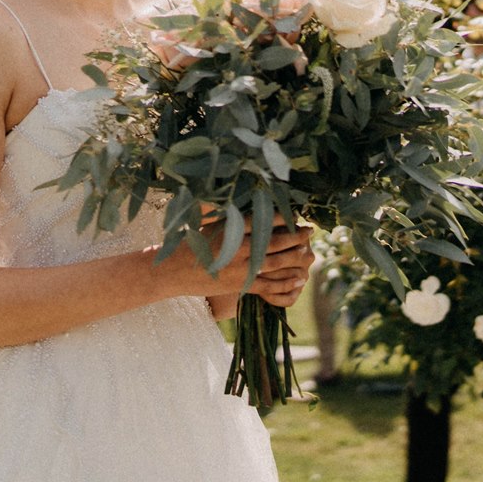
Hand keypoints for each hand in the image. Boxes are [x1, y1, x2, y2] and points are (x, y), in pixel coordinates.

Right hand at [161, 222, 312, 307]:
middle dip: (296, 236)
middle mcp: (237, 249)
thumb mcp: (204, 222)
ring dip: (296, 257)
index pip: (260, 220)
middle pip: (275, 242)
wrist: (172, 272)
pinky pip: (270, 285)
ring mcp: (240, 269)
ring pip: (276, 263)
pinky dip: (287, 282)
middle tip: (310, 231)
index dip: (280, 217)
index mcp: (229, 230)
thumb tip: (240, 195)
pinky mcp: (241, 286)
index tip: (294, 212)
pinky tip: (299, 278)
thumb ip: (225, 212)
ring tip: (309, 252)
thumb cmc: (188, 243)